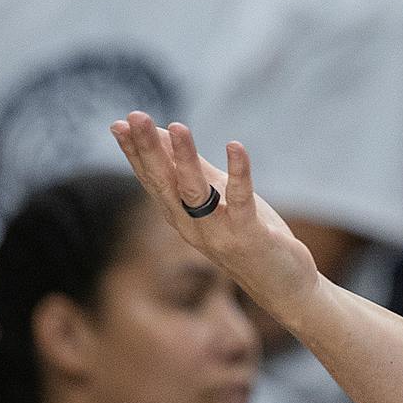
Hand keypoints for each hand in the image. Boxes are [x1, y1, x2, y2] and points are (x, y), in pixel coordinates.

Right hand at [110, 113, 323, 325]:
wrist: (282, 286)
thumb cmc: (246, 236)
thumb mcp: (217, 198)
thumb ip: (192, 168)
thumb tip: (164, 132)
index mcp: (180, 216)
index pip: (152, 180)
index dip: (134, 153)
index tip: (119, 123)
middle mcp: (191, 226)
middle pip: (165, 183)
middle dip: (148, 149)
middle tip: (135, 117)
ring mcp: (218, 233)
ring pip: (195, 192)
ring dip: (185, 158)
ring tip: (177, 127)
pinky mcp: (248, 236)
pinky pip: (240, 202)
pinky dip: (238, 173)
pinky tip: (235, 147)